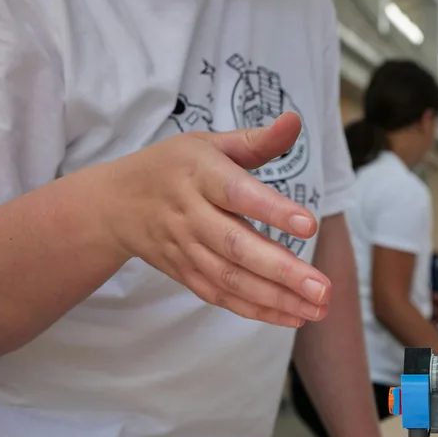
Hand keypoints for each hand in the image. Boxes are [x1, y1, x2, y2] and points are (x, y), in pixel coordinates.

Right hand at [104, 112, 328, 327]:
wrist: (114, 204)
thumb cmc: (175, 167)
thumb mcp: (209, 144)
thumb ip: (256, 141)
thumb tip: (295, 121)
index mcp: (199, 175)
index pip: (238, 194)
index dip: (272, 210)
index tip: (309, 225)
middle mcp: (191, 215)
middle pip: (236, 246)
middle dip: (282, 270)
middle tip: (323, 286)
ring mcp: (186, 249)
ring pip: (231, 278)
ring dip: (277, 298)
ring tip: (318, 307)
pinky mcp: (185, 274)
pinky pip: (222, 296)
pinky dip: (257, 310)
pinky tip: (293, 315)